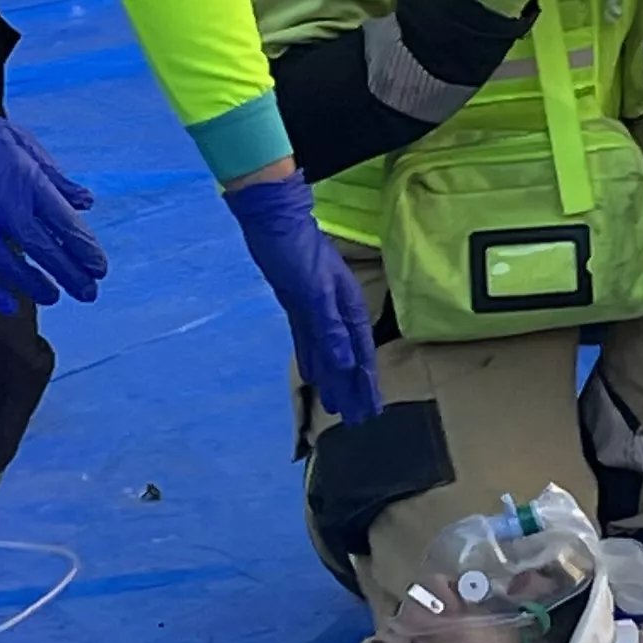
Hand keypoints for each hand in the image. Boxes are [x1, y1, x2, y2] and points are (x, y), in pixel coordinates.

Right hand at [0, 83, 108, 312]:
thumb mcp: (21, 142)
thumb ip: (54, 176)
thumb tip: (86, 202)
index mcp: (24, 178)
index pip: (63, 222)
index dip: (84, 249)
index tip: (99, 268)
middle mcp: (1, 203)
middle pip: (42, 248)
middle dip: (69, 274)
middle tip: (88, 293)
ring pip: (10, 266)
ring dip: (35, 286)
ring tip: (53, 297)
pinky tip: (10, 305)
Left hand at [225, 169, 383, 422]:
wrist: (274, 222)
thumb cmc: (297, 252)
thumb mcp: (315, 291)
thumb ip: (329, 328)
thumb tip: (345, 364)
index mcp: (347, 307)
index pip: (360, 353)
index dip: (364, 383)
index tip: (368, 411)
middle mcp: (336, 311)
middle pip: (348, 357)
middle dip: (353, 387)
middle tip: (356, 419)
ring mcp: (318, 308)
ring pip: (330, 351)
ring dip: (334, 378)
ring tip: (336, 406)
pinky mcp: (299, 305)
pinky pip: (310, 340)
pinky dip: (314, 359)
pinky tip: (314, 374)